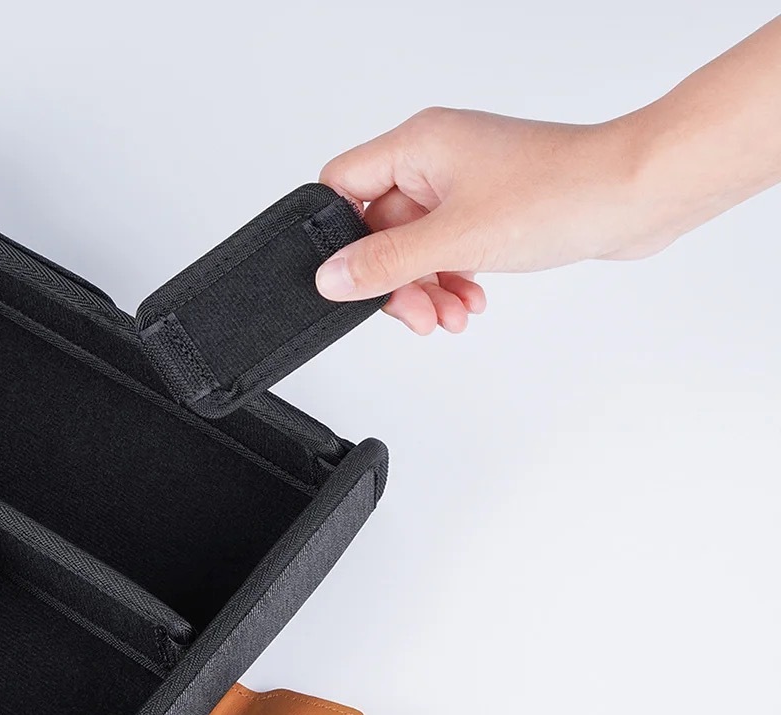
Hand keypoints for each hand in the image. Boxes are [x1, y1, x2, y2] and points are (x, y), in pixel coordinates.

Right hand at [316, 107, 647, 333]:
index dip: (339, 238)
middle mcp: (437, 162)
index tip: (352, 280)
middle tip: (417, 315)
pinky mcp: (491, 211)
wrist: (636, 196)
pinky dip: (454, 282)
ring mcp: (466, 187)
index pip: (344, 187)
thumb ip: (386, 262)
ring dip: (428, 289)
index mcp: (418, 146)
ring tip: (451, 316)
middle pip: (381, 230)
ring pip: (417, 249)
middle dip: (398, 281)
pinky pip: (450, 252)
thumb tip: (331, 278)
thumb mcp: (457, 238)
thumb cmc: (562, 192)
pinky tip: (471, 302)